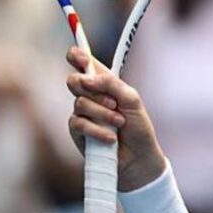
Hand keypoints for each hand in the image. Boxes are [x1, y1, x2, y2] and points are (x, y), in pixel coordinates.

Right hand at [66, 46, 166, 190]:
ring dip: (103, 114)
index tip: (76, 55)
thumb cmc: (139, 128)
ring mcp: (82, 114)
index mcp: (106, 85)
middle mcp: (91, 96)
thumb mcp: (132, 101)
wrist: (138, 158)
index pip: (87, 65)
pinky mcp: (77, 131)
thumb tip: (86, 77)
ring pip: (80, 103)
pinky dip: (97, 130)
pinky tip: (110, 138)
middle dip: (92, 90)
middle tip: (113, 102)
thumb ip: (112, 85)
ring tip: (120, 123)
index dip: (78, 57)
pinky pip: (78, 123)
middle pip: (74, 80)